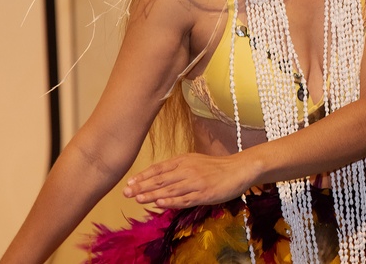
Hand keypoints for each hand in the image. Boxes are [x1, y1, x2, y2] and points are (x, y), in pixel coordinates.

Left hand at [123, 152, 255, 208]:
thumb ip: (178, 168)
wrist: (239, 169)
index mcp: (184, 160)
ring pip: (170, 189)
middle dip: (142, 186)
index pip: (159, 169)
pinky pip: (184, 199)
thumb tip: (160, 176)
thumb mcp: (195, 161)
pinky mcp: (204, 193)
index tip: (129, 182)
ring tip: (137, 199)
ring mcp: (195, 182)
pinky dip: (171, 201)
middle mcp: (187, 170)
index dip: (143, 176)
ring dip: (152, 194)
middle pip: (161, 179)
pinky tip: (159, 204)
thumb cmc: (216, 167)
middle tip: (126, 192)